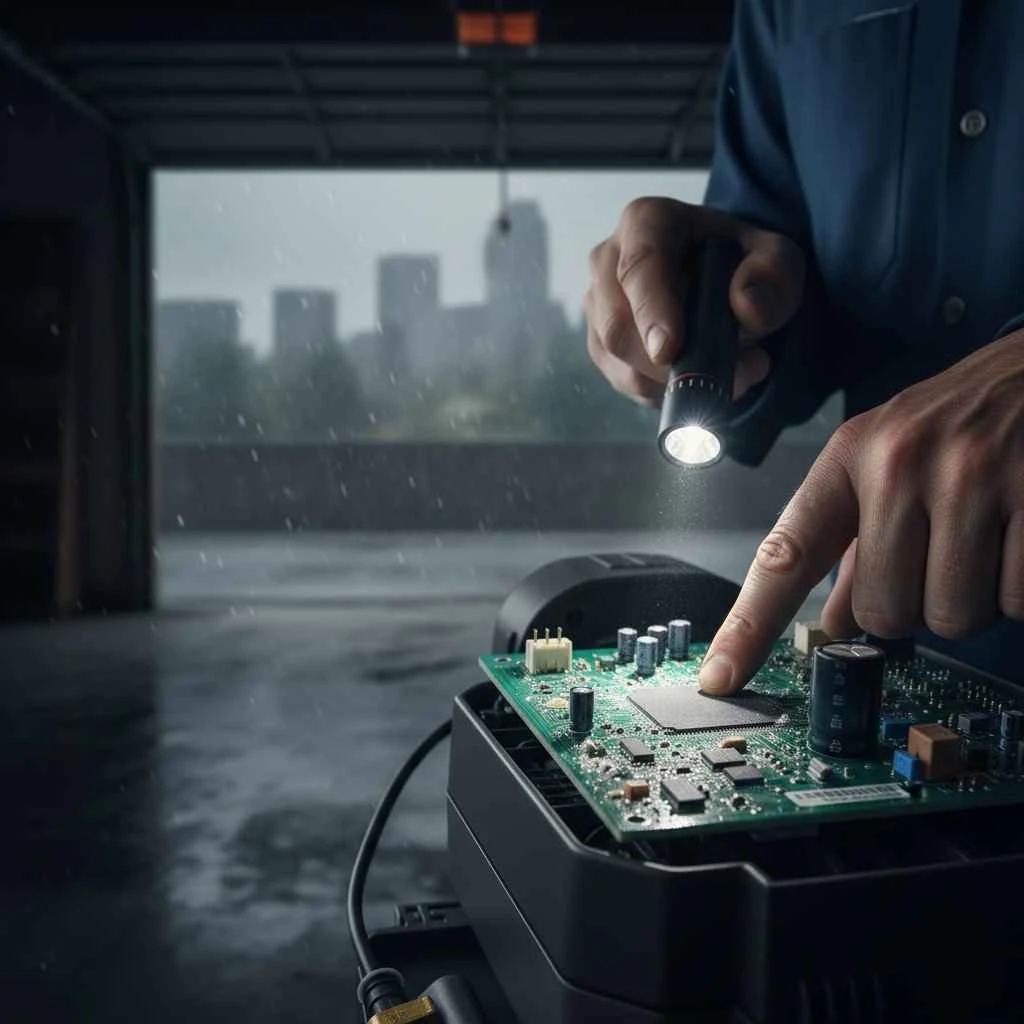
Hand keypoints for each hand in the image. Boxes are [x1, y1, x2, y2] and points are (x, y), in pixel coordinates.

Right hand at [584, 197, 804, 404]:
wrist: (721, 282)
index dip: (651, 310)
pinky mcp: (599, 343)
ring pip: (618, 360)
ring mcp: (597, 305)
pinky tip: (697, 375)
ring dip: (673, 380)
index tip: (669, 349)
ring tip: (728, 370)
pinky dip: (665, 390)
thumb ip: (773, 275)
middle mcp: (608, 260)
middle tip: (734, 371)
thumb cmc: (742, 264)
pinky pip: (624, 381)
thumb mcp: (777, 258)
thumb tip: (746, 307)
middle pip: (617, 326)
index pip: (639, 266)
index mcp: (647, 222)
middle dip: (669, 364)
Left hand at [699, 330, 1023, 693]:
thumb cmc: (959, 420)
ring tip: (984, 542)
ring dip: (971, 600)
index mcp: (852, 457)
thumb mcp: (890, 461)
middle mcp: (901, 463)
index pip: (785, 555)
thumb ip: (856, 542)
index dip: (747, 625)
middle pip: (885, 613)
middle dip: (913, 604)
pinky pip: (1017, 600)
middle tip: (938, 556)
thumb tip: (832, 622)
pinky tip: (1019, 539)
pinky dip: (1019, 589)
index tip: (719, 675)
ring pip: (952, 616)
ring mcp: (971, 478)